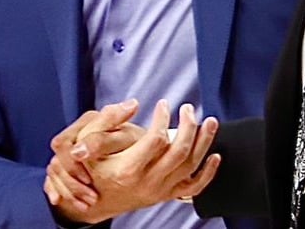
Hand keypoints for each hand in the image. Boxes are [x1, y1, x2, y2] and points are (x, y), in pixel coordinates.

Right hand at [44, 99, 219, 223]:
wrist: (95, 200)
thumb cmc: (93, 166)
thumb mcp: (89, 140)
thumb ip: (107, 119)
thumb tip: (132, 104)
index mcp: (128, 168)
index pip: (156, 139)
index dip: (163, 118)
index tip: (163, 104)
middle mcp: (147, 182)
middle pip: (179, 152)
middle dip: (189, 126)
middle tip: (188, 109)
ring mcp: (159, 191)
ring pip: (190, 167)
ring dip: (204, 143)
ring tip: (210, 122)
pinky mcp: (166, 195)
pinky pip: (193, 188)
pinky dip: (208, 173)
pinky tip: (215, 156)